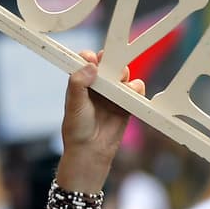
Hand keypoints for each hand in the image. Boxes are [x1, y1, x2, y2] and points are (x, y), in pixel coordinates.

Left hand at [59, 51, 144, 179]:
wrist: (90, 151)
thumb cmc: (77, 128)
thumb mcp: (73, 104)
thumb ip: (78, 83)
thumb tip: (92, 65)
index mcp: (81, 83)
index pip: (87, 63)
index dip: (90, 57)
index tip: (92, 58)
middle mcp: (98, 86)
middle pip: (109, 65)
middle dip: (112, 62)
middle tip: (110, 66)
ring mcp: (113, 94)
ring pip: (123, 75)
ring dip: (124, 74)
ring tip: (120, 81)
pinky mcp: (126, 104)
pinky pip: (135, 90)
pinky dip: (136, 88)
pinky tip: (131, 92)